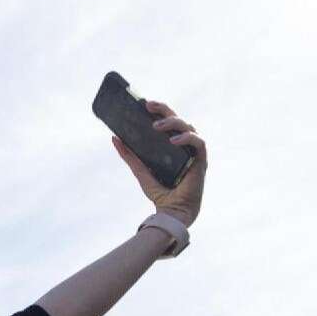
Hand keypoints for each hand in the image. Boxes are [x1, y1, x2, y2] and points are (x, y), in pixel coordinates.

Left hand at [114, 99, 206, 227]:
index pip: (168, 122)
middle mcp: (184, 146)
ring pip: (188, 126)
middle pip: (178, 119)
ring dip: (173, 122)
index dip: (159, 110)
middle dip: (164, 109)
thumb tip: (114, 138)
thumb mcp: (140, 171)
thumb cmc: (160, 193)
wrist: (171, 212)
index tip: (144, 104)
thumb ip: (129, 156)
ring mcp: (194, 152)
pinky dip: (186, 138)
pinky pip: (199, 142)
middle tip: (148, 105)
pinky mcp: (202, 160)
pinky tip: (173, 140)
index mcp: (172, 146)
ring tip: (156, 126)